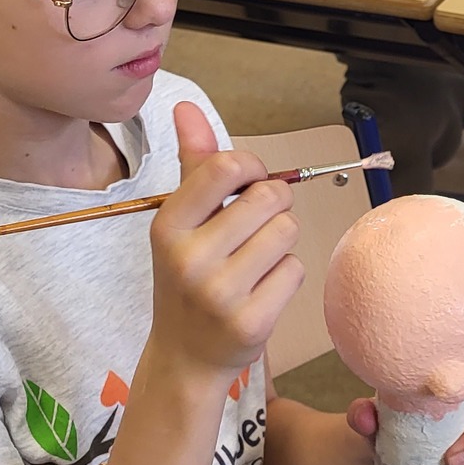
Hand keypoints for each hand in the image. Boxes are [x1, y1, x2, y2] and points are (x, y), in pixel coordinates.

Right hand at [148, 103, 303, 383]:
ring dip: (281, 241)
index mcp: (168, 225)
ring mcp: (220, 293)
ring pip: (287, 231)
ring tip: (255, 261)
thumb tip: (186, 106)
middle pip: (270, 197)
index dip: (252, 168)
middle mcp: (189, 258)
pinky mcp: (251, 322)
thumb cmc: (186, 278)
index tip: (247, 184)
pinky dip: (286, 276)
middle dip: (274, 205)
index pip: (226, 167)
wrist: (184, 357)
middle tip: (255, 228)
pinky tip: (261, 290)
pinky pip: (296, 270)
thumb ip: (193, 163)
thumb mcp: (180, 222)